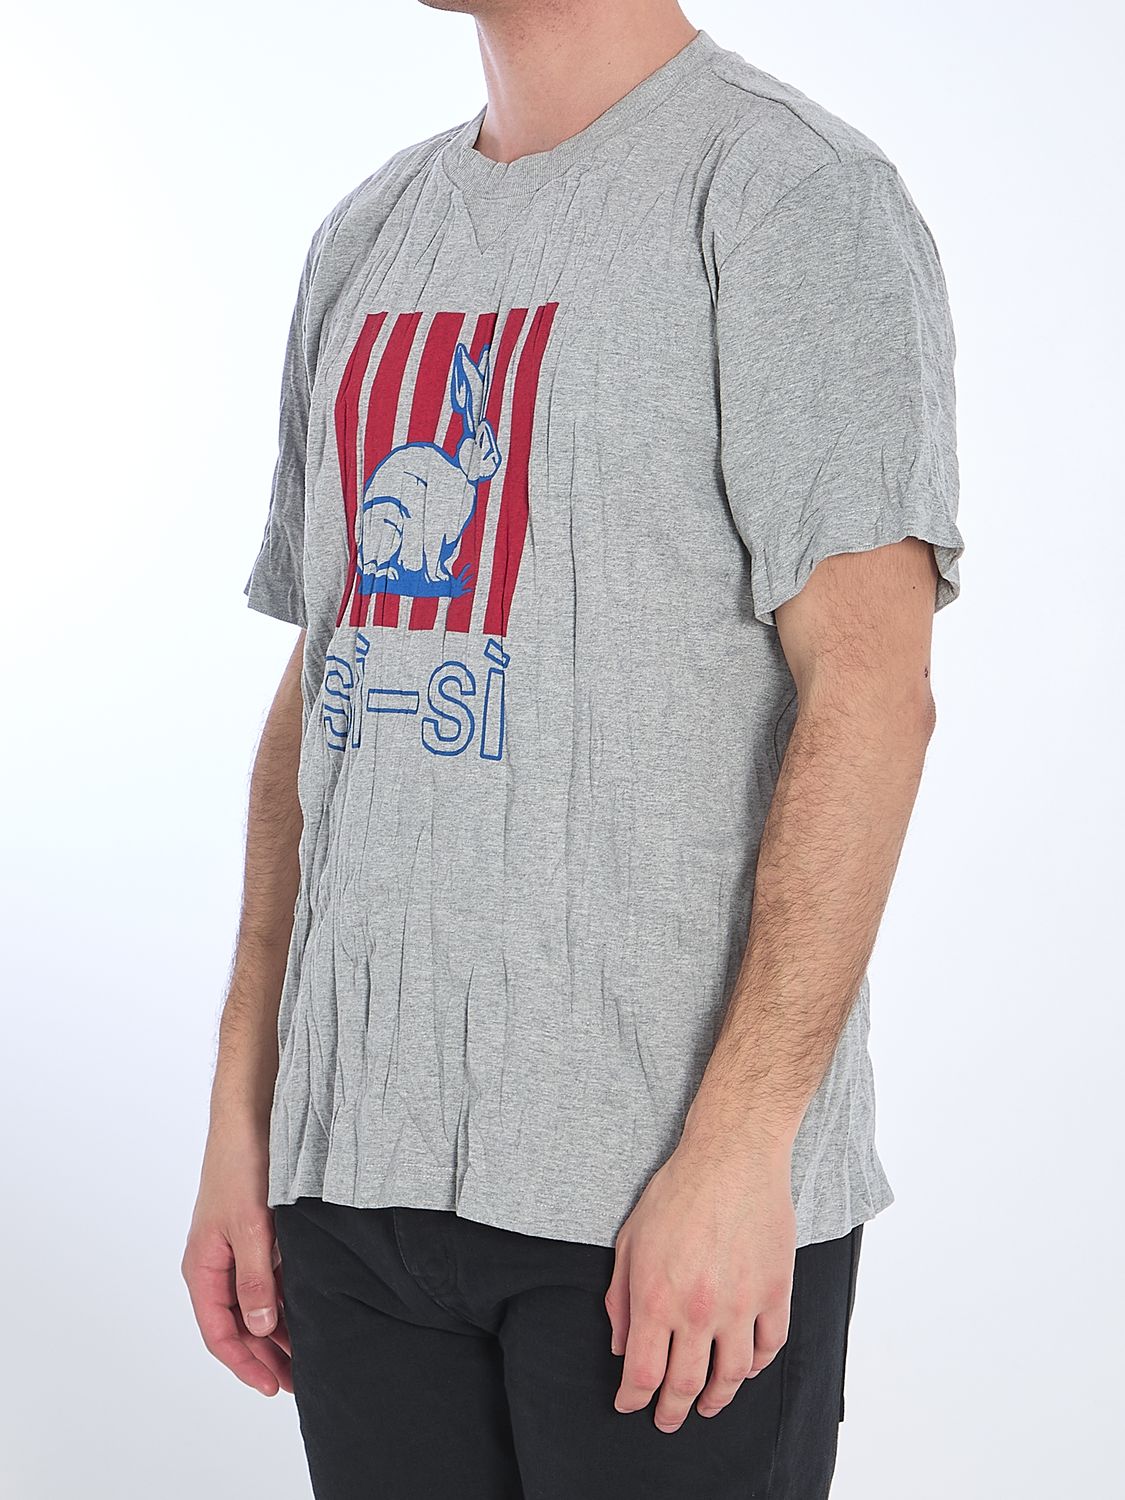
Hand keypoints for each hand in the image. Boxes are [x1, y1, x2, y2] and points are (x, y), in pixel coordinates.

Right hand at [180, 1118, 291, 1395]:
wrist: (249, 1116)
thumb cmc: (242, 1165)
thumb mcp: (252, 1227)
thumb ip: (257, 1279)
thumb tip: (262, 1329)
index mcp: (203, 1267)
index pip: (219, 1333)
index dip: (245, 1364)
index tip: (272, 1387)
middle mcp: (215, 1264)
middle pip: (237, 1325)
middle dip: (264, 1356)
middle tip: (297, 1382)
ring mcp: (234, 1249)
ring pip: (253, 1304)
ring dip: (276, 1331)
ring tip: (306, 1355)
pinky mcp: (253, 1234)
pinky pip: (265, 1280)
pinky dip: (282, 1300)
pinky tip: (305, 1313)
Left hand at [604, 1139, 796, 1431]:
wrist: (731, 1157)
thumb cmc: (676, 1192)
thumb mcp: (630, 1240)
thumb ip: (621, 1298)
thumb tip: (621, 1345)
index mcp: (657, 1298)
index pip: (643, 1374)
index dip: (634, 1399)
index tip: (629, 1404)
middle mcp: (699, 1311)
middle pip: (686, 1385)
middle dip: (673, 1411)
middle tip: (668, 1420)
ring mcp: (741, 1305)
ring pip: (732, 1376)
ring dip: (717, 1399)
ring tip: (707, 1405)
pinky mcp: (774, 1292)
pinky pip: (769, 1346)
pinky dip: (757, 1365)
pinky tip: (745, 1368)